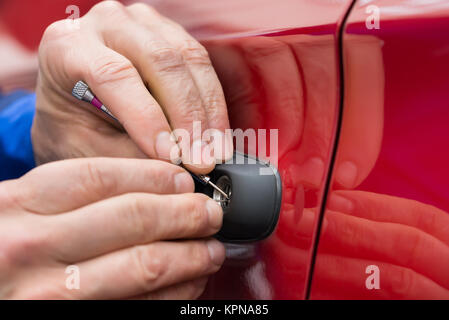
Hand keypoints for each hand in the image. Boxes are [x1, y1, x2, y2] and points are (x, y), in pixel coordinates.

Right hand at [0, 158, 224, 298]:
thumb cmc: (2, 249)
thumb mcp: (17, 213)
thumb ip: (68, 199)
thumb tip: (150, 188)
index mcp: (18, 205)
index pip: (102, 177)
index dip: (155, 176)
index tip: (184, 181)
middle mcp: (32, 247)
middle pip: (133, 218)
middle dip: (187, 214)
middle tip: (211, 213)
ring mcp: (52, 293)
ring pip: (145, 265)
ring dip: (192, 256)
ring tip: (211, 249)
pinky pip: (141, 306)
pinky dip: (175, 294)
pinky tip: (189, 283)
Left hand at [32, 1, 232, 173]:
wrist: (77, 105)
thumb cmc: (75, 127)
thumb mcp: (85, 147)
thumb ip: (127, 156)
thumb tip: (175, 170)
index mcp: (67, 46)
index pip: (113, 74)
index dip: (147, 117)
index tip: (172, 156)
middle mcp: (106, 23)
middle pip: (160, 60)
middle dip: (187, 116)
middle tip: (202, 160)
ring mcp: (143, 24)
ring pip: (189, 59)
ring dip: (208, 110)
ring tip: (215, 151)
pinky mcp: (171, 34)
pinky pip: (202, 63)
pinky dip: (213, 102)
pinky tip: (216, 133)